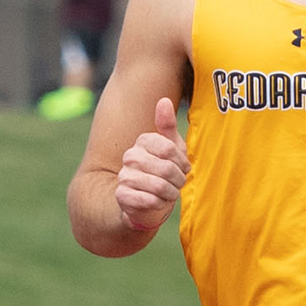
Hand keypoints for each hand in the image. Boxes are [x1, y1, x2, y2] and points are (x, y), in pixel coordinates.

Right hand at [116, 97, 190, 230]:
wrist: (148, 201)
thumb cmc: (164, 172)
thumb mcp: (172, 148)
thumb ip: (168, 125)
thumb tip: (163, 101)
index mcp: (143, 141)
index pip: (170, 148)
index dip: (182, 162)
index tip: (183, 168)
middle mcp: (130, 156)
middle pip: (166, 168)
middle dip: (178, 180)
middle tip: (176, 184)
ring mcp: (124, 175)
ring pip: (159, 186)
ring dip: (170, 194)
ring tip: (168, 193)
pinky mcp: (122, 195)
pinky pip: (149, 200)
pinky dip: (159, 204)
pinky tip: (156, 202)